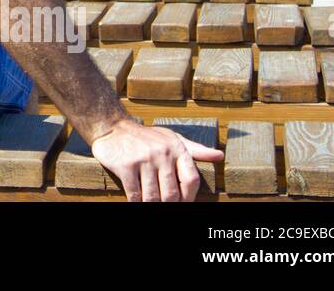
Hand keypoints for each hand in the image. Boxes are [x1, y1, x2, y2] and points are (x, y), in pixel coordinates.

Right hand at [90, 118, 223, 201]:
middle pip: (171, 194)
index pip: (191, 180)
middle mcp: (161, 153)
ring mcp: (143, 159)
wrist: (113, 127)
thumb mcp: (172, 138)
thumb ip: (195, 150)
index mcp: (176, 149)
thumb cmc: (147, 137)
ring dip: (152, 205)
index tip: (183, 203)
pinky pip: (134, 194)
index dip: (189, 198)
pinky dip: (136, 203)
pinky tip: (136, 202)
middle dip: (168, 205)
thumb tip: (219, 156)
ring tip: (152, 204)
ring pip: (152, 197)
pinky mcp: (125, 165)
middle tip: (165, 206)